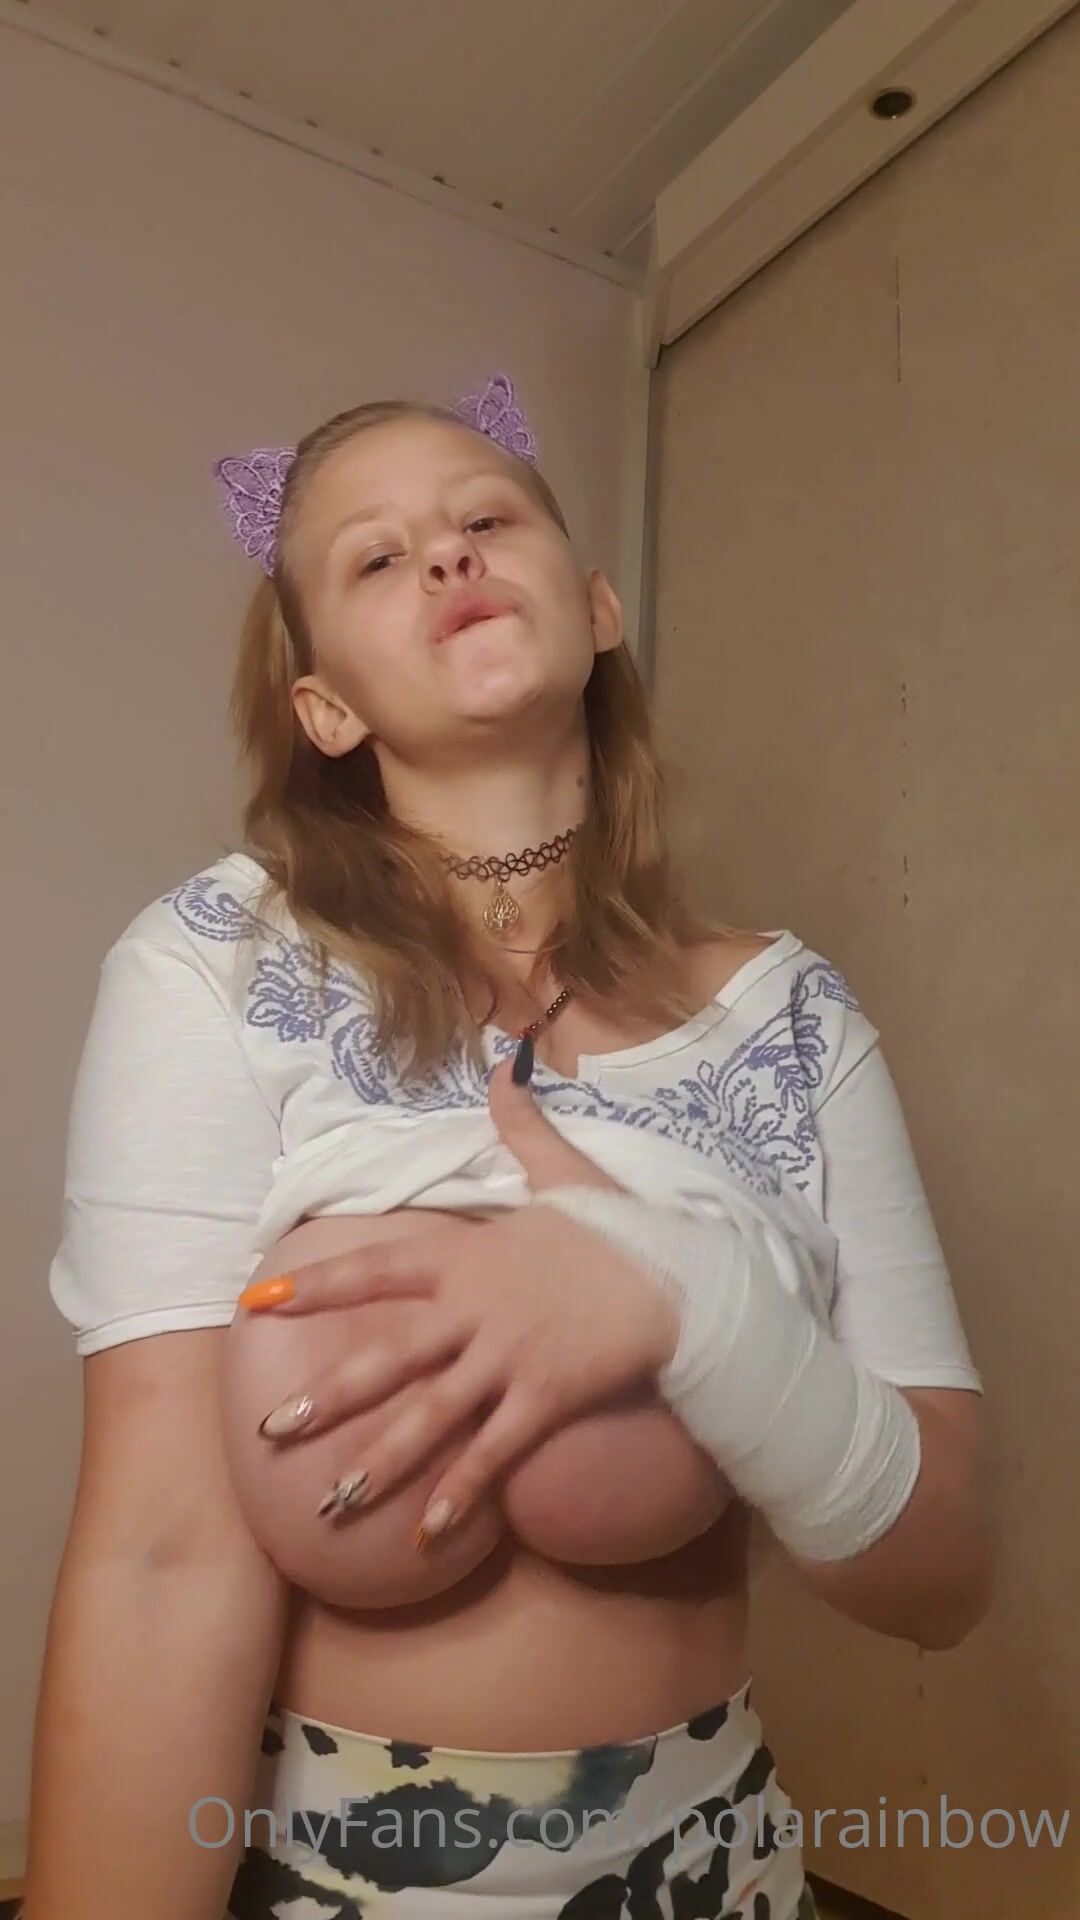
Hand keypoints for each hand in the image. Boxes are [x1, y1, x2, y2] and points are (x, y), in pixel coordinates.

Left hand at [243, 1057, 680, 1539]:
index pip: (377, 1269)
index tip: (257, 1299)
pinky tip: (423, 1537)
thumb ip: (523, 1126)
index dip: (316, 1285)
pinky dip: (458, 1497)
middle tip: (272, 1429)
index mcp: (469, 1257)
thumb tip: (505, 1064)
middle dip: (328, 1397)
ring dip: (379, 1463)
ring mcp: (508, 1360)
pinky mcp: (544, 1400)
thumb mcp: (566, 1171)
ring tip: (331, 1502)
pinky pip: (493, 1456)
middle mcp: (476, 1312)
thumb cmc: (620, 1229)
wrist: (683, 1278)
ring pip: (430, 1418)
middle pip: (389, 1357)